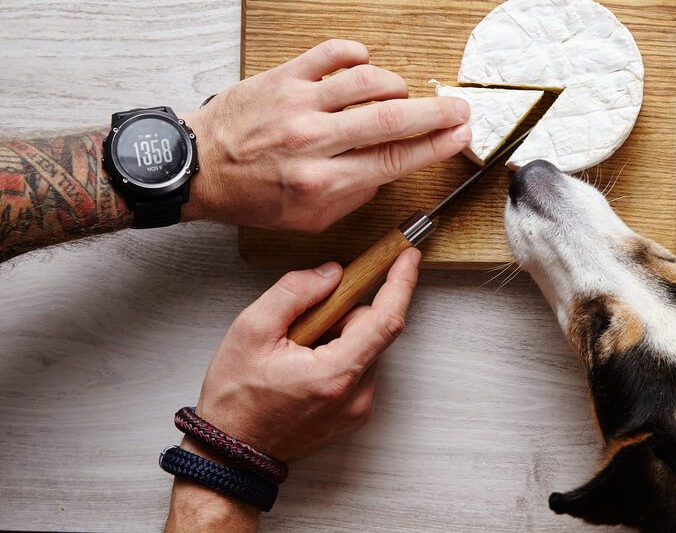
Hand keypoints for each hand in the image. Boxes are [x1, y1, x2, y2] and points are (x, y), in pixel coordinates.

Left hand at [182, 39, 470, 230]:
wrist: (198, 167)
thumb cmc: (252, 195)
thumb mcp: (307, 219)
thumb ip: (355, 196)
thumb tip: (389, 168)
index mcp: (322, 182)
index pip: (395, 159)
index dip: (436, 146)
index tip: (460, 136)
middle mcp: (313, 141)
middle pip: (392, 118)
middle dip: (436, 113)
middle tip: (459, 108)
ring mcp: (297, 103)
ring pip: (369, 80)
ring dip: (397, 87)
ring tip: (400, 96)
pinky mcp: (282, 76)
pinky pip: (333, 53)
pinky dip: (358, 56)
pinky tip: (364, 67)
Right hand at [190, 249, 420, 460]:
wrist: (231, 454)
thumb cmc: (235, 397)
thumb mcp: (252, 330)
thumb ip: (296, 292)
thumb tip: (333, 273)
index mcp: (335, 374)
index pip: (386, 320)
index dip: (401, 284)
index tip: (410, 256)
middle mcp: (357, 396)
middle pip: (373, 331)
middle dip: (344, 313)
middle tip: (304, 321)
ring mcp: (358, 410)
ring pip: (367, 348)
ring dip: (341, 336)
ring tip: (298, 351)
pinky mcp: (355, 416)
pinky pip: (360, 368)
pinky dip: (340, 356)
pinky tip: (305, 366)